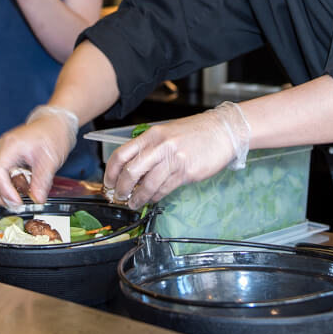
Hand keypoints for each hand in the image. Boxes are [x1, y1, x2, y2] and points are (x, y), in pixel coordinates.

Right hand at [0, 105, 80, 208]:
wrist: (54, 123)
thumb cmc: (52, 134)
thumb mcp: (51, 160)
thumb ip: (42, 181)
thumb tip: (37, 200)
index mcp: (9, 145)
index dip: (4, 191)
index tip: (17, 203)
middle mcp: (0, 147)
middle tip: (14, 205)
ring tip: (16, 201)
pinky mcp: (3, 157)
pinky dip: (3, 186)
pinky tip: (17, 191)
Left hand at [104, 102, 250, 208]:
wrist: (223, 130)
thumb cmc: (196, 132)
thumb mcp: (167, 133)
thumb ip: (150, 148)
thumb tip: (132, 169)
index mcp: (152, 135)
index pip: (122, 154)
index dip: (111, 172)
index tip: (108, 183)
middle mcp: (160, 146)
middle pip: (130, 172)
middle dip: (121, 189)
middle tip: (119, 196)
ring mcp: (173, 159)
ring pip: (147, 184)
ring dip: (137, 198)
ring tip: (134, 203)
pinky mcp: (186, 172)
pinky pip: (164, 189)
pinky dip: (155, 197)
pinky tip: (152, 199)